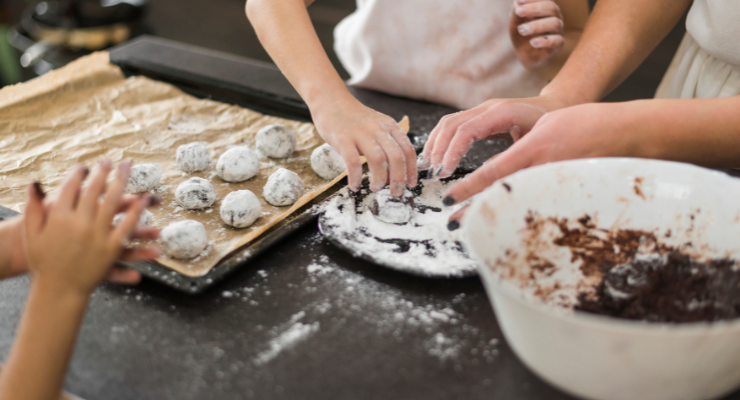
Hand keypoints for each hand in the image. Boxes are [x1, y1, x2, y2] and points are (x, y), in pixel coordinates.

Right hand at [23, 160, 160, 295]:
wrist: (54, 288)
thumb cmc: (41, 256)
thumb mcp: (33, 230)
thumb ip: (34, 205)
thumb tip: (34, 182)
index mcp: (61, 216)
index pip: (75, 188)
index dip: (86, 174)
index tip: (96, 162)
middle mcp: (81, 225)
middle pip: (101, 195)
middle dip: (113, 176)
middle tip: (123, 163)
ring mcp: (97, 239)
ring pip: (118, 212)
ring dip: (134, 198)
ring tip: (148, 192)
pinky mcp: (110, 254)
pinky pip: (127, 233)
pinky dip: (138, 222)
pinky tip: (149, 213)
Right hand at [313, 99, 416, 195]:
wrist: (331, 101)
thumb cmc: (354, 119)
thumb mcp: (378, 125)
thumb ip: (388, 142)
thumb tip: (397, 169)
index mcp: (390, 126)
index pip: (408, 150)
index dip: (411, 170)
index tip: (411, 184)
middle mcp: (378, 129)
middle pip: (396, 157)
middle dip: (398, 179)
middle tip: (395, 192)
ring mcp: (361, 134)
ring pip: (378, 160)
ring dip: (379, 179)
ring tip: (376, 188)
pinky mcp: (343, 139)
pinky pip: (352, 162)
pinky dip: (356, 177)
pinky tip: (355, 185)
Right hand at [420, 95, 566, 178]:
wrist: (557, 106)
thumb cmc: (551, 128)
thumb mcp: (536, 145)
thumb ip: (513, 158)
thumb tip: (490, 178)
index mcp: (502, 112)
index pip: (466, 131)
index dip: (451, 152)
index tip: (445, 173)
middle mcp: (488, 107)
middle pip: (451, 124)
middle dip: (438, 150)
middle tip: (433, 174)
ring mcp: (482, 109)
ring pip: (448, 123)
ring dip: (435, 145)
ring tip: (430, 167)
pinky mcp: (478, 115)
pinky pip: (452, 124)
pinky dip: (440, 140)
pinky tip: (436, 157)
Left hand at [443, 102, 640, 223]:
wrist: (626, 132)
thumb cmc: (585, 123)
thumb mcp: (545, 128)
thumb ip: (519, 147)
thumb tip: (497, 166)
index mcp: (533, 148)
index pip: (493, 171)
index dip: (469, 187)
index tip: (450, 198)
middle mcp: (542, 169)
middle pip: (501, 194)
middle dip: (475, 209)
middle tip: (453, 222)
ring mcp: (555, 183)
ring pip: (516, 204)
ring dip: (493, 214)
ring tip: (472, 227)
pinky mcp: (566, 193)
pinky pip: (536, 205)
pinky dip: (518, 214)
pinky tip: (506, 222)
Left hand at [509, 0, 565, 69]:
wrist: (525, 55)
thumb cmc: (521, 33)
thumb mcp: (515, 22)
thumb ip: (516, 11)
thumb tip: (518, 1)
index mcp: (545, 8)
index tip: (519, 1)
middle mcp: (554, 17)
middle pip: (552, 8)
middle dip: (534, 9)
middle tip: (519, 12)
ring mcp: (558, 31)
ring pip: (555, 23)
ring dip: (537, 26)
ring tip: (522, 30)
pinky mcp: (558, 45)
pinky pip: (557, 41)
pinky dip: (544, 41)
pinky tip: (532, 43)